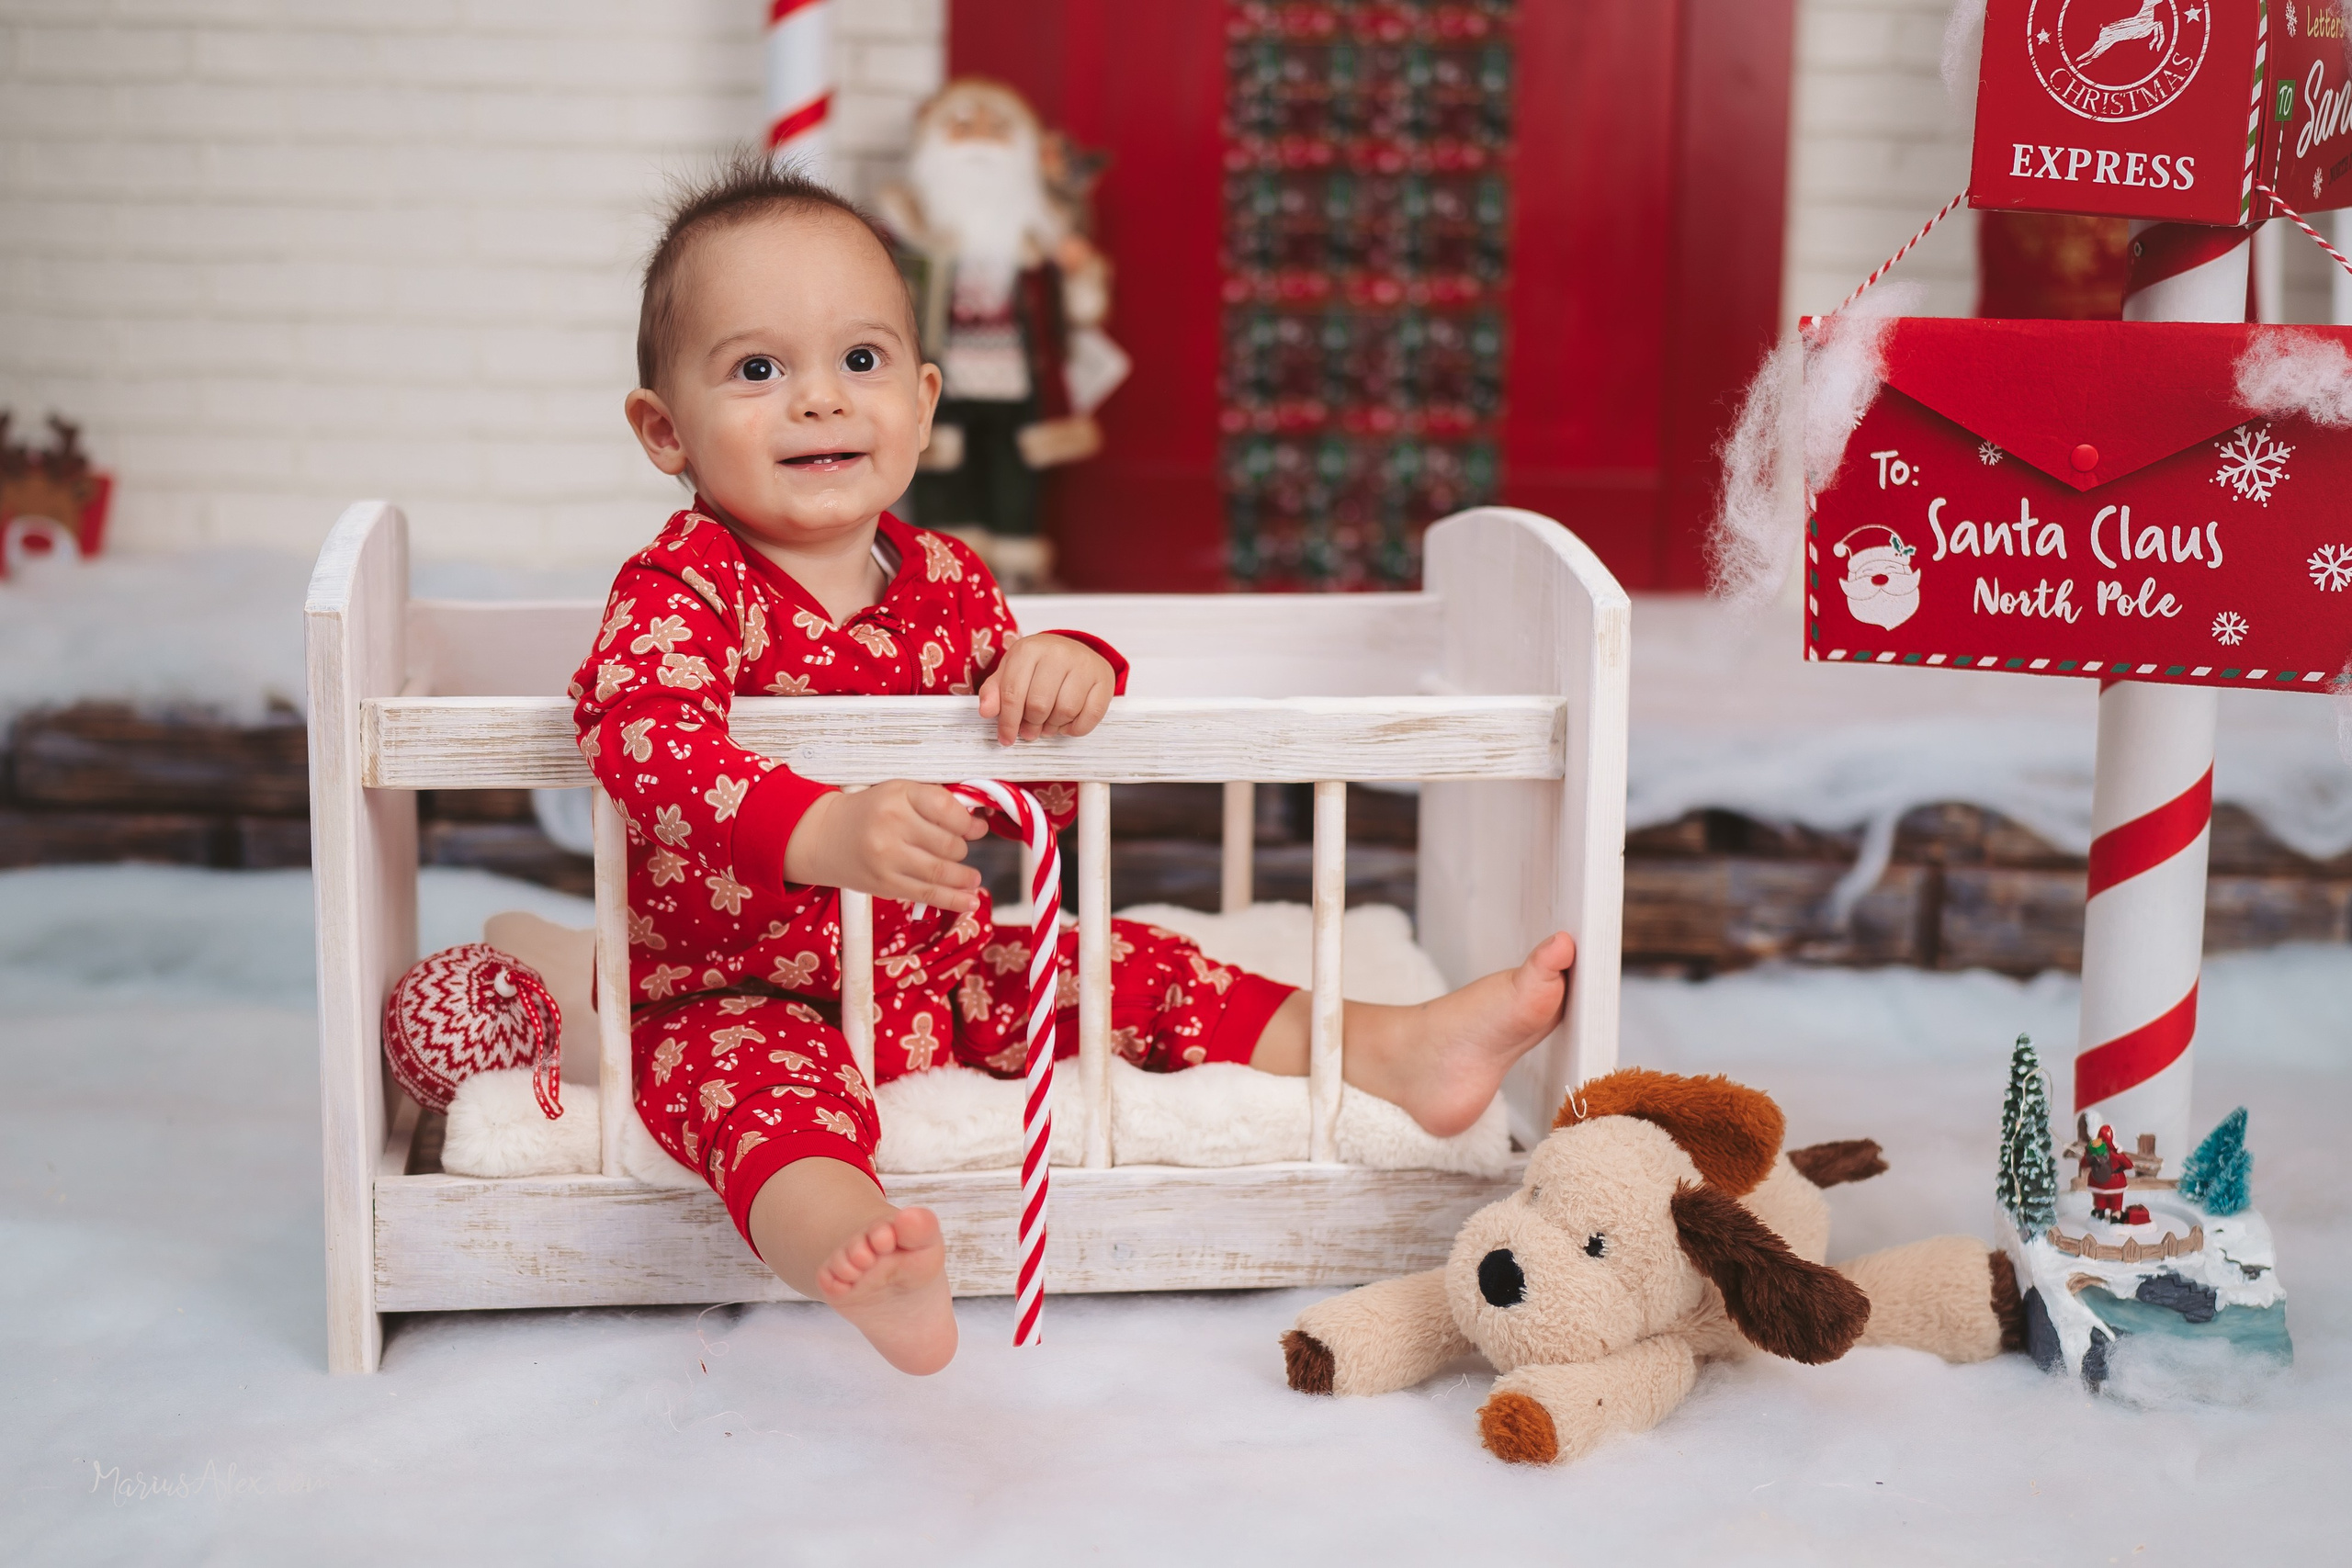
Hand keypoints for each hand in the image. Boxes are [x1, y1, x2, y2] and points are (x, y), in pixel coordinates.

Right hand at [782, 782, 987, 909]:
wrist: (823, 836)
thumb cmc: (868, 813)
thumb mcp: (898, 793)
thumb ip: (933, 803)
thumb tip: (976, 823)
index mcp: (899, 795)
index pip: (947, 808)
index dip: (969, 822)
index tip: (978, 828)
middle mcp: (893, 825)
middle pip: (948, 843)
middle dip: (962, 849)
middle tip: (962, 850)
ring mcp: (887, 857)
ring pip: (940, 871)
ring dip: (964, 877)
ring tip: (973, 879)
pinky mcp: (884, 883)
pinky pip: (927, 894)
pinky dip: (953, 899)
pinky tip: (969, 901)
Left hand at [976, 632, 1115, 746]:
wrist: (1073, 650)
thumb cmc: (1038, 666)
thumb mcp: (1010, 672)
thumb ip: (994, 691)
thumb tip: (986, 711)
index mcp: (1029, 649)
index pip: (1012, 693)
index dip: (1007, 722)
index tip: (1006, 738)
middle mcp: (1058, 652)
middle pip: (1039, 705)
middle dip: (1031, 725)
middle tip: (1030, 730)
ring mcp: (1084, 664)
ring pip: (1065, 711)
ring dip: (1054, 727)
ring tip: (1048, 724)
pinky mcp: (1104, 677)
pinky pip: (1090, 715)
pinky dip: (1076, 728)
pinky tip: (1067, 723)